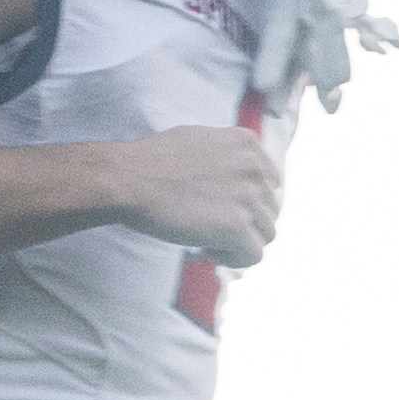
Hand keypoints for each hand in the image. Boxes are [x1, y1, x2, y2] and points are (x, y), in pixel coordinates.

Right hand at [104, 126, 279, 266]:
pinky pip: (253, 255)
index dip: (249, 203)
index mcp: (246, 144)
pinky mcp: (235, 226)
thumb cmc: (150, 162)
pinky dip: (232, 259)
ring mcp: (247, 196)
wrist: (126, 178)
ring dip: (239, 243)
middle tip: (211, 229)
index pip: (271, 183)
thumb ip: (226, 155)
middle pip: (270, 210)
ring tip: (206, 241)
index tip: (224, 210)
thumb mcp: (198, 140)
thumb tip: (242, 179)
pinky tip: (206, 250)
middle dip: (244, 224)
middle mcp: (253, 167)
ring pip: (266, 235)